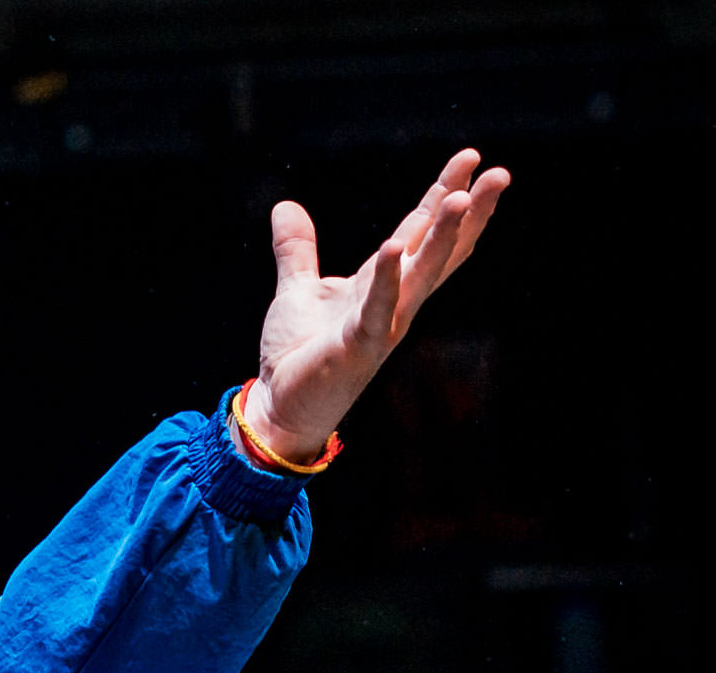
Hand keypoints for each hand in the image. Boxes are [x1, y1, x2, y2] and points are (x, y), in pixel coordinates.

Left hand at [245, 149, 510, 462]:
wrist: (282, 405)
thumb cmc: (299, 353)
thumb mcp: (298, 289)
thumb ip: (297, 249)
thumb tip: (285, 206)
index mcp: (384, 283)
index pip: (421, 231)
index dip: (445, 193)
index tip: (472, 157)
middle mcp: (394, 302)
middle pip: (438, 249)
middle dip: (469, 212)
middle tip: (500, 173)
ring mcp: (382, 325)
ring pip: (421, 276)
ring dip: (441, 237)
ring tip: (461, 198)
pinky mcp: (358, 347)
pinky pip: (376, 310)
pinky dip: (385, 280)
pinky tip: (392, 248)